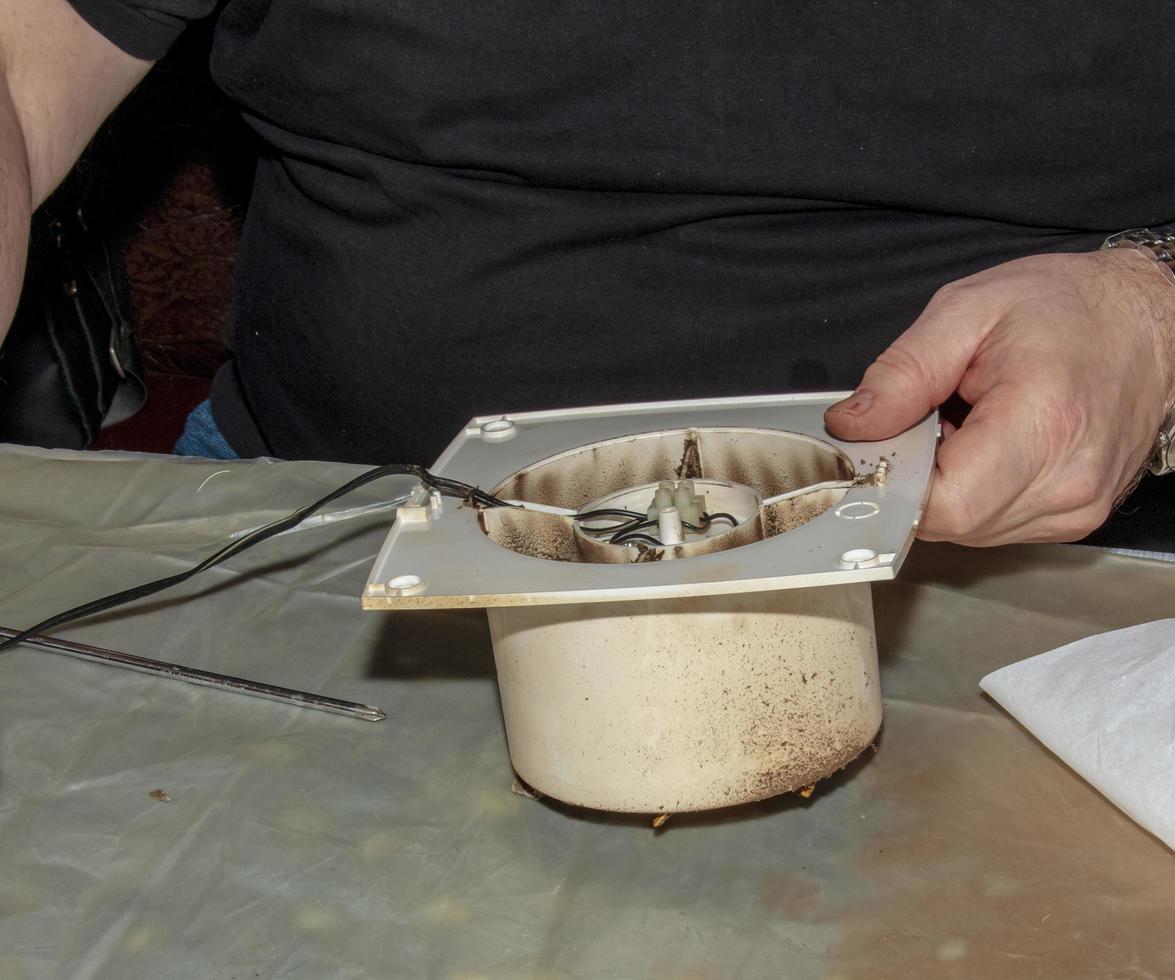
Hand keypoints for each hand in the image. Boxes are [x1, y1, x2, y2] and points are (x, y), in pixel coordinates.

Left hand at [824, 249, 1174, 545]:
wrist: (1151, 319)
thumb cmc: (1070, 308)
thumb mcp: (967, 311)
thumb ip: (901, 373)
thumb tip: (851, 426)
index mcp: (1043, 425)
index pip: (943, 504)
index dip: (892, 483)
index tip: (874, 448)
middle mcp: (1067, 482)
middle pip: (948, 521)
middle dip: (914, 477)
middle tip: (921, 421)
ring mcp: (1075, 508)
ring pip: (966, 529)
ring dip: (944, 485)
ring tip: (963, 425)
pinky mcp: (1074, 517)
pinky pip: (993, 523)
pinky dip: (972, 490)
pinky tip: (984, 445)